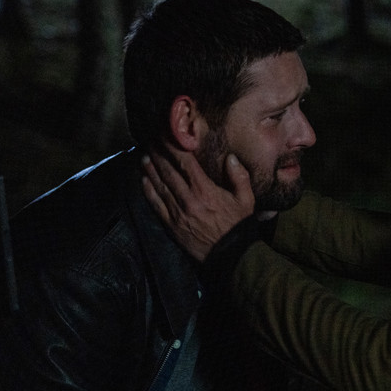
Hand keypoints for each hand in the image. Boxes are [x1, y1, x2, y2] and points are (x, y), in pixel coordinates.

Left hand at [141, 144, 254, 260]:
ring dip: (150, 170)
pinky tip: (144, 181)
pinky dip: (148, 191)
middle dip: (158, 154)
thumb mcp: (246, 199)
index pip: (185, 163)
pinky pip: (156, 205)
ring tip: (144, 157)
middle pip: (168, 171)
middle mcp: (188, 199)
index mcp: (206, 190)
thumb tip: (230, 157)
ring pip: (159, 186)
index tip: (166, 136)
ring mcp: (177, 213)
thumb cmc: (239, 225)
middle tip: (151, 141)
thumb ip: (239, 176)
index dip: (173, 147)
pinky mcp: (172, 225)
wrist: (231, 254)